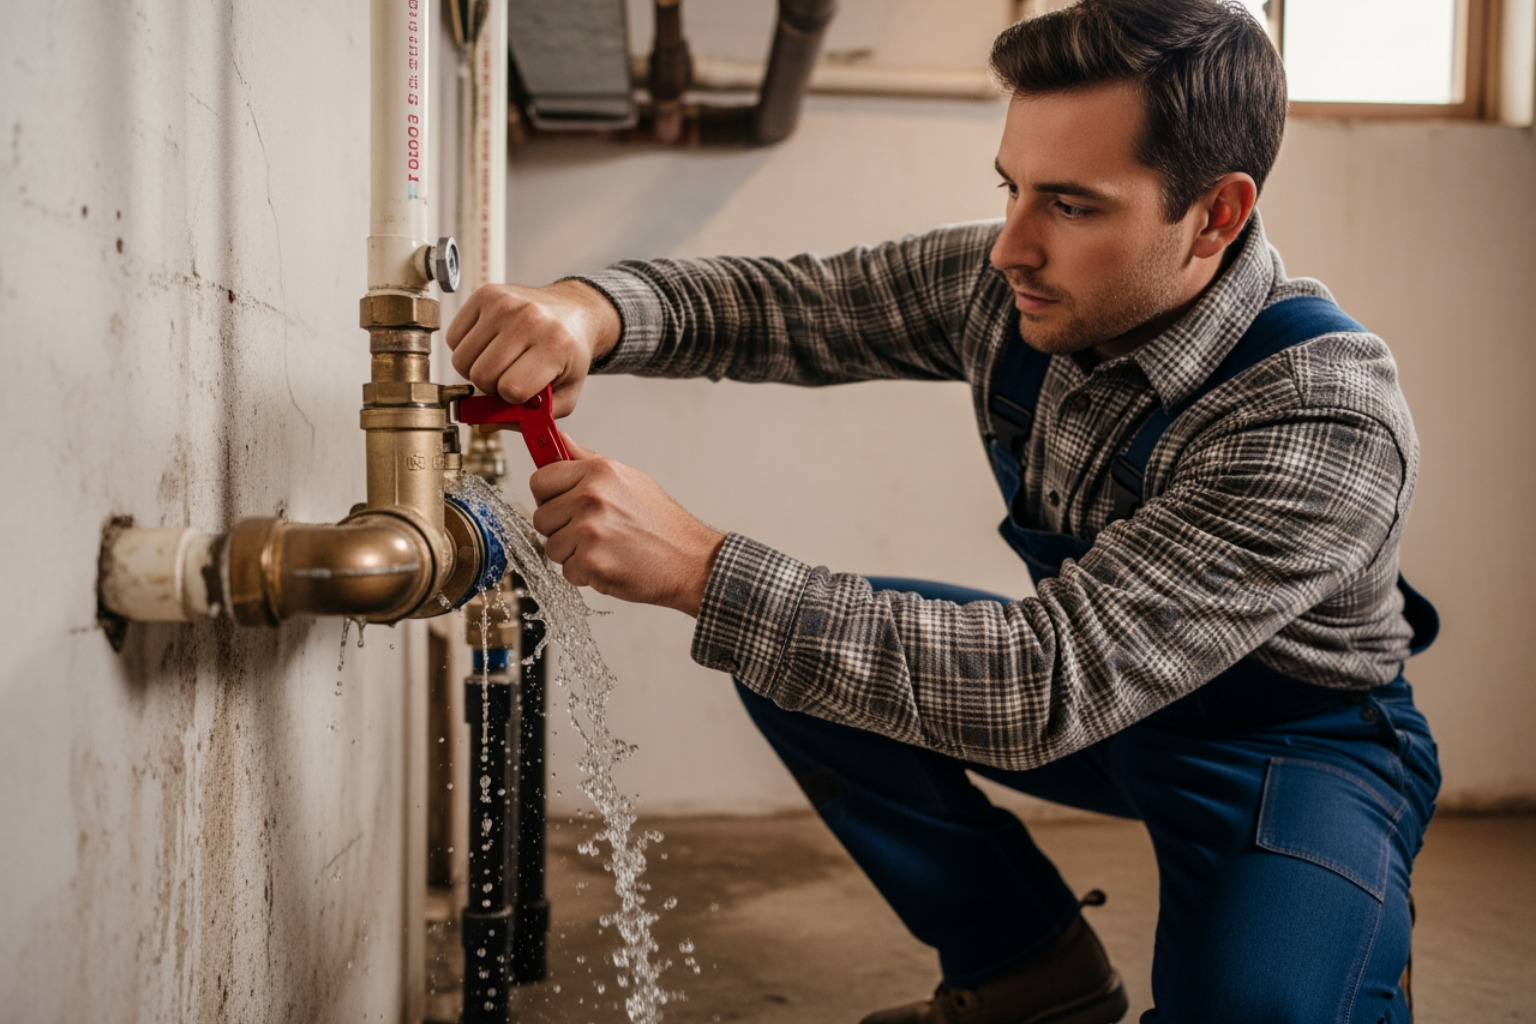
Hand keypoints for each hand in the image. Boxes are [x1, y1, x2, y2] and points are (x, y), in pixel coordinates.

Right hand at [446, 279, 620, 418]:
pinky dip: (465, 349)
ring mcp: (505, 304)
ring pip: (462, 359)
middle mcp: (529, 319)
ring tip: (499, 362)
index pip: (511, 389)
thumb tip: (484, 424)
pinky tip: (488, 345)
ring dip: (476, 369)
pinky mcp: (486, 294)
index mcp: (556, 345)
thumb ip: (530, 418)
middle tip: (508, 376)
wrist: (573, 312)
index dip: (512, 397)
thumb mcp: (564, 393)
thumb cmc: (568, 353)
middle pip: (482, 375)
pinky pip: (453, 338)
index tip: (523, 389)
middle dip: (491, 386)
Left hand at [530, 437, 726, 616]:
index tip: (562, 504)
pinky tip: (611, 564)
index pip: (540, 480)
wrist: (690, 560)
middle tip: (594, 532)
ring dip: (572, 554)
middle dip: (561, 529)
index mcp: (599, 472)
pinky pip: (566, 571)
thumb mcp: (628, 479)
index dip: (549, 496)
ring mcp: (589, 530)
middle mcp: (591, 496)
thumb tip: (559, 440)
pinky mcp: (590, 562)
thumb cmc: (660, 522)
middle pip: (541, 517)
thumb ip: (588, 460)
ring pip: (551, 546)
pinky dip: (585, 574)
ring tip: (606, 548)